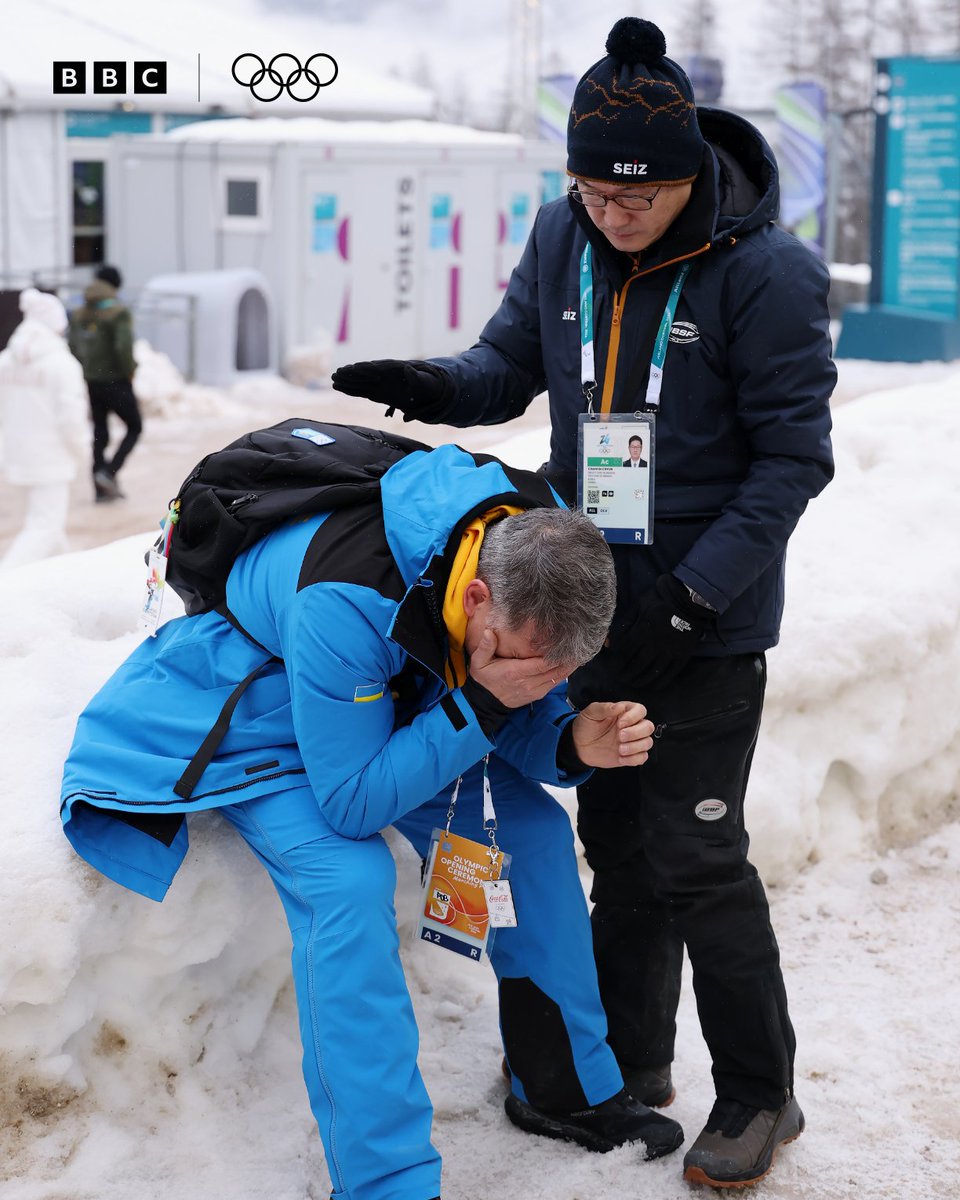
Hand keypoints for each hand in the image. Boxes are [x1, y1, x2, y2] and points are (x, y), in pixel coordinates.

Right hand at [330, 358, 453, 422]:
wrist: (427, 390)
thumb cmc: (427, 385)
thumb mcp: (425, 381)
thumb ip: (416, 377)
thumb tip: (408, 369)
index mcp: (394, 370)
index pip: (377, 368)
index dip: (365, 368)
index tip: (354, 368)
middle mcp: (384, 375)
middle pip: (364, 373)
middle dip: (351, 373)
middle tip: (337, 372)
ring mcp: (379, 383)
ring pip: (360, 381)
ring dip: (347, 380)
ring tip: (333, 378)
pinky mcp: (377, 392)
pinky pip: (361, 390)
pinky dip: (350, 389)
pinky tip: (340, 387)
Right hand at [468, 628, 573, 708]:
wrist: (484, 703)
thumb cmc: (484, 679)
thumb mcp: (479, 662)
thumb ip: (485, 647)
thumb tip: (489, 632)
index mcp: (515, 672)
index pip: (542, 664)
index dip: (556, 655)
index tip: (567, 643)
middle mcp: (527, 682)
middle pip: (554, 671)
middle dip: (568, 659)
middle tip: (579, 646)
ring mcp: (534, 690)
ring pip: (557, 678)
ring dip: (568, 667)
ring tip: (579, 654)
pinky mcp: (537, 695)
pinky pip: (554, 684)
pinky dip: (563, 675)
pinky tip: (569, 665)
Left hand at [572, 701, 654, 767]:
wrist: (579, 746)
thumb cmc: (586, 726)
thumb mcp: (590, 713)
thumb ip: (604, 708)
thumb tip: (619, 706)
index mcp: (624, 712)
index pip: (640, 710)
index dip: (633, 717)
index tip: (620, 723)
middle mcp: (631, 726)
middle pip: (648, 727)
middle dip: (636, 733)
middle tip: (620, 736)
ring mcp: (632, 741)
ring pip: (648, 742)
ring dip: (635, 747)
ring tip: (620, 749)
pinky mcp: (630, 755)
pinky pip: (642, 757)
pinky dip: (633, 759)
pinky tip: (620, 757)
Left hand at [612, 574, 715, 688]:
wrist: (686, 598)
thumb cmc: (657, 600)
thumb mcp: (637, 606)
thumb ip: (623, 625)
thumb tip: (609, 643)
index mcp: (642, 631)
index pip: (625, 654)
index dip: (616, 664)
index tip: (612, 669)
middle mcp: (655, 644)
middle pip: (637, 666)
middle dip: (626, 675)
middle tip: (620, 679)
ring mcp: (670, 651)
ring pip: (652, 673)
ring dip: (640, 681)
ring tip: (633, 683)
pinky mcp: (682, 655)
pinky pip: (669, 674)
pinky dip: (659, 682)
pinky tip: (651, 684)